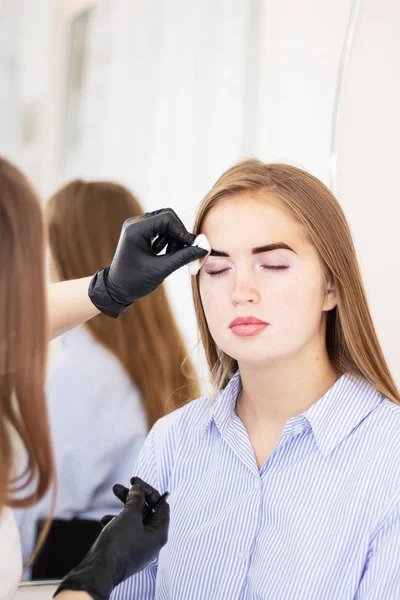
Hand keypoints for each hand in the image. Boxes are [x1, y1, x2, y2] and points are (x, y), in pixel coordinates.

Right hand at [54, 478, 169, 599]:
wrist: (99, 571)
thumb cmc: (118, 544)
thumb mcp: (129, 516)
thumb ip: (136, 499)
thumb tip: (138, 488)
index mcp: (159, 534)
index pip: (161, 506)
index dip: (149, 491)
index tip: (135, 481)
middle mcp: (152, 541)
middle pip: (147, 511)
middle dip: (133, 496)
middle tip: (120, 486)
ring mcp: (139, 547)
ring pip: (134, 520)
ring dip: (124, 506)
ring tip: (111, 498)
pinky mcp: (126, 551)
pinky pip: (125, 531)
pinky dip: (117, 521)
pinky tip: (104, 519)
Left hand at [88, 208, 207, 316]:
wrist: (116, 289)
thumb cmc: (135, 282)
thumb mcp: (161, 270)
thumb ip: (183, 257)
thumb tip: (204, 249)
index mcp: (136, 230)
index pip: (167, 219)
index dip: (183, 232)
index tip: (193, 247)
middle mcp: (135, 223)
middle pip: (167, 217)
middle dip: (179, 234)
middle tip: (185, 251)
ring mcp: (136, 226)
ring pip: (165, 222)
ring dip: (173, 238)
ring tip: (172, 256)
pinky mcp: (139, 232)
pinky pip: (159, 228)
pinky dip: (167, 240)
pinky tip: (164, 254)